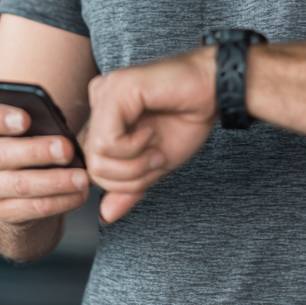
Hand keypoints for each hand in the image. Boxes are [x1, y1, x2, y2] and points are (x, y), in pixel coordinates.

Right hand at [0, 101, 89, 223]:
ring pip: (21, 184)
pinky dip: (60, 201)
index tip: (25, 118)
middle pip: (2, 154)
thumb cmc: (27, 138)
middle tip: (67, 148)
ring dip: (55, 181)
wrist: (11, 181)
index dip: (0, 118)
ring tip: (82, 177)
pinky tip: (80, 193)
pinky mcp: (4, 211)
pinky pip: (33, 208)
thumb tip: (59, 124)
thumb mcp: (27, 124)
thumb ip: (37, 118)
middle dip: (38, 151)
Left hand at [85, 47, 216, 223]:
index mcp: (104, 115)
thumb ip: (128, 186)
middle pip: (92, 164)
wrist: (213, 90)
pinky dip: (133, 148)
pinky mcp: (115, 89)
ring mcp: (104, 92)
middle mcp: (99, 100)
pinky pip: (107, 141)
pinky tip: (150, 132)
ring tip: (155, 146)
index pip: (93, 165)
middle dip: (128, 176)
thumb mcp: (154, 162)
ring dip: (133, 163)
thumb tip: (105, 215)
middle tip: (156, 158)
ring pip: (96, 155)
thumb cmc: (187, 117)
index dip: (123, 180)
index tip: (152, 166)